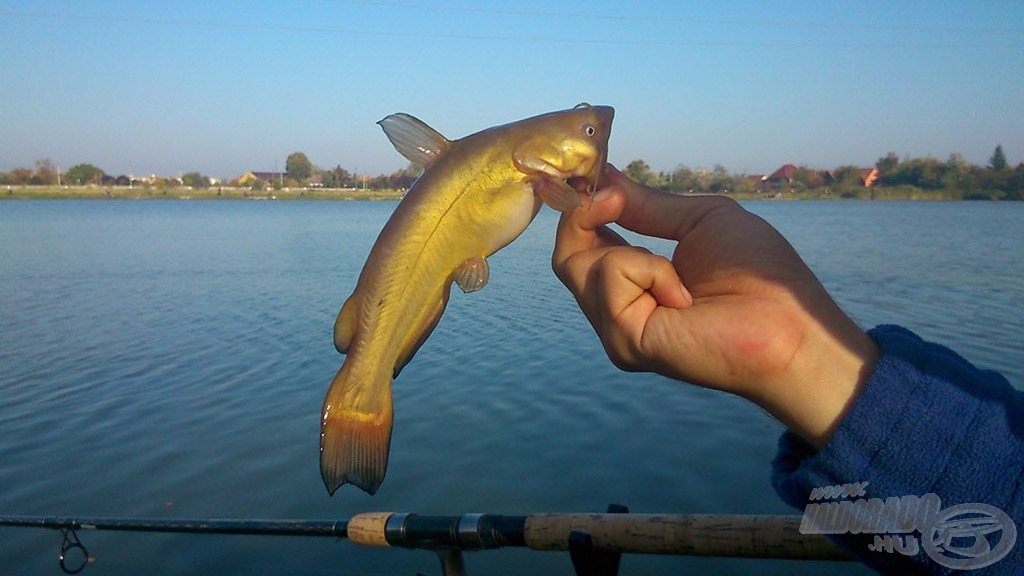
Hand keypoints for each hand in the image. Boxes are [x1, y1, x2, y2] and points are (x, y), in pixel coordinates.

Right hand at [552, 165, 878, 447]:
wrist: (789, 321)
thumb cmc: (758, 273)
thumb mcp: (695, 220)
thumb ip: (645, 205)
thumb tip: (602, 176)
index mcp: (633, 285)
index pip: (579, 247)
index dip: (579, 210)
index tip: (592, 178)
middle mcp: (617, 311)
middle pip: (566, 257)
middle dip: (584, 216)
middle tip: (613, 199)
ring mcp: (617, 330)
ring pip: (578, 265)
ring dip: (631, 250)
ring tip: (679, 273)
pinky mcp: (624, 340)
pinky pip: (608, 278)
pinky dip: (646, 270)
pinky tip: (683, 296)